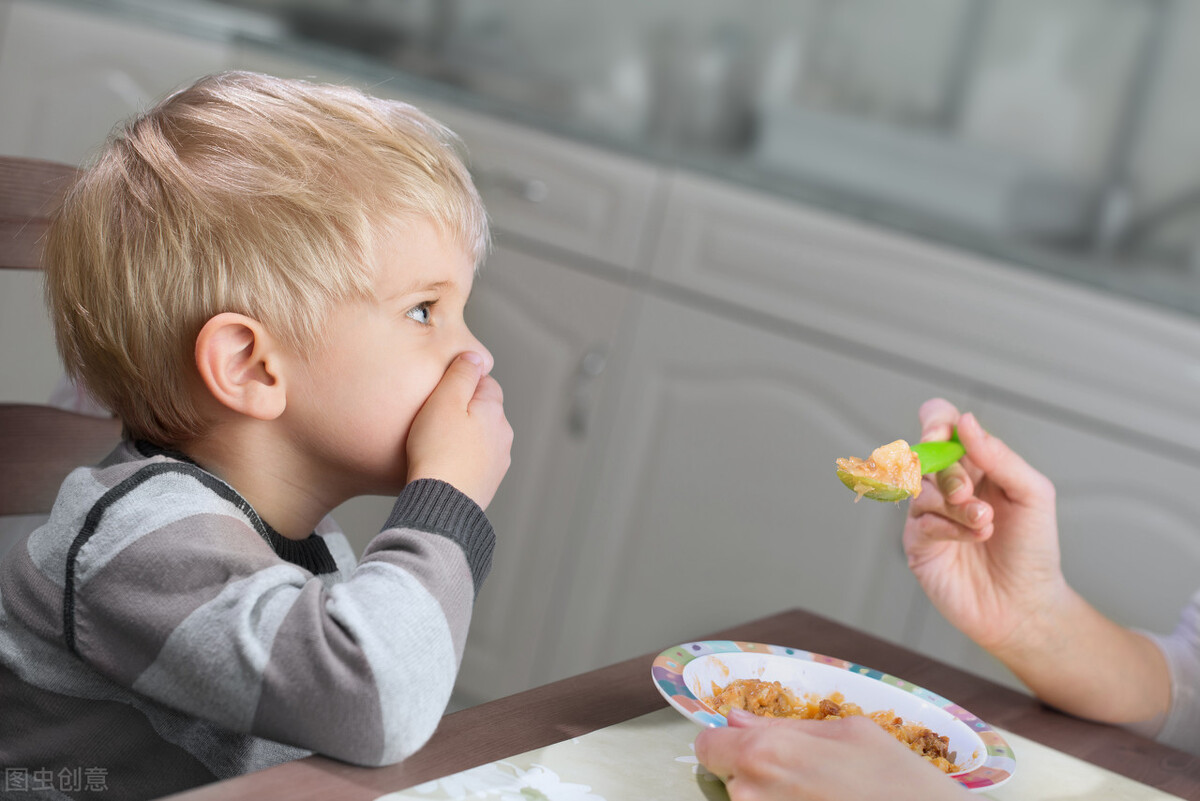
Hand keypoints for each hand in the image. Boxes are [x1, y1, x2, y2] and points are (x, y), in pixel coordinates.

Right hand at [405, 352, 511, 508]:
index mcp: (494, 410)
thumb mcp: (444, 400)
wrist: (442, 502)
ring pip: (480, 438)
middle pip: (483, 411)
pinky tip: (443, 465)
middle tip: (434, 419)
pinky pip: (475, 462)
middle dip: (463, 411)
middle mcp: (503, 435)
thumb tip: (475, 356)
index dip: (462, 384)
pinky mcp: (488, 483)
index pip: (486, 383)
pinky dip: (462, 460)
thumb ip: (461, 374)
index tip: (441, 392)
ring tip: (436, 445)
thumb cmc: (438, 451)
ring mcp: (498, 461)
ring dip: (464, 437)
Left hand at [694, 709, 967, 800]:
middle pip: (728, 778)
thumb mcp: (851, 732)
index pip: (708, 745)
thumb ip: (787, 725)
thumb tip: (738, 719)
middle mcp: (752, 793)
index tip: (747, 747)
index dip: (727, 743)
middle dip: (753, 774)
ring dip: (771, 798)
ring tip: (821, 796)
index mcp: (766, 751)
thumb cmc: (901, 784)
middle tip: (803, 778)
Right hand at [903, 398, 1064, 653]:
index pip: (940, 423)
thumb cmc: (1033, 548)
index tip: (941, 435)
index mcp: (973, 464)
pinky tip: (973, 538)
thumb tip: (965, 421)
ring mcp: (928, 513)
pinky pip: (920, 521)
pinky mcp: (918, 543)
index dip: (935, 421)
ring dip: (955, 504)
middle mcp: (946, 484)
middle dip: (949, 473)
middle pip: (925, 455)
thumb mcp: (1031, 493)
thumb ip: (999, 456)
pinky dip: (948, 527)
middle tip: (970, 494)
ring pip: (921, 489)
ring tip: (985, 524)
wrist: (1026, 604)